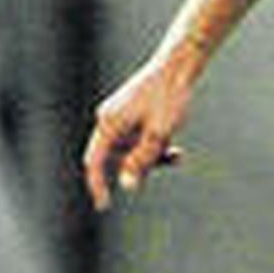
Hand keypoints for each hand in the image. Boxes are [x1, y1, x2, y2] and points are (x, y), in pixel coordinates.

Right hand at [81, 55, 193, 212]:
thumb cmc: (169, 97)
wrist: (178, 66)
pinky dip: (154, 146)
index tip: (104, 206)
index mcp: (109, 123)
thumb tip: (128, 186)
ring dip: (152, 156)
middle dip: (141, 166)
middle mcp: (109, 119)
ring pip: (130, 150)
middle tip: (171, 160)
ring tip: (177, 153)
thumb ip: (142, 161)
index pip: (94, 162)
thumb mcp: (160, 134)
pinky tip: (176, 150)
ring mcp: (119, 115)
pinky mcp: (131, 112)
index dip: (97, 185)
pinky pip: (137, 139)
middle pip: (117, 157)